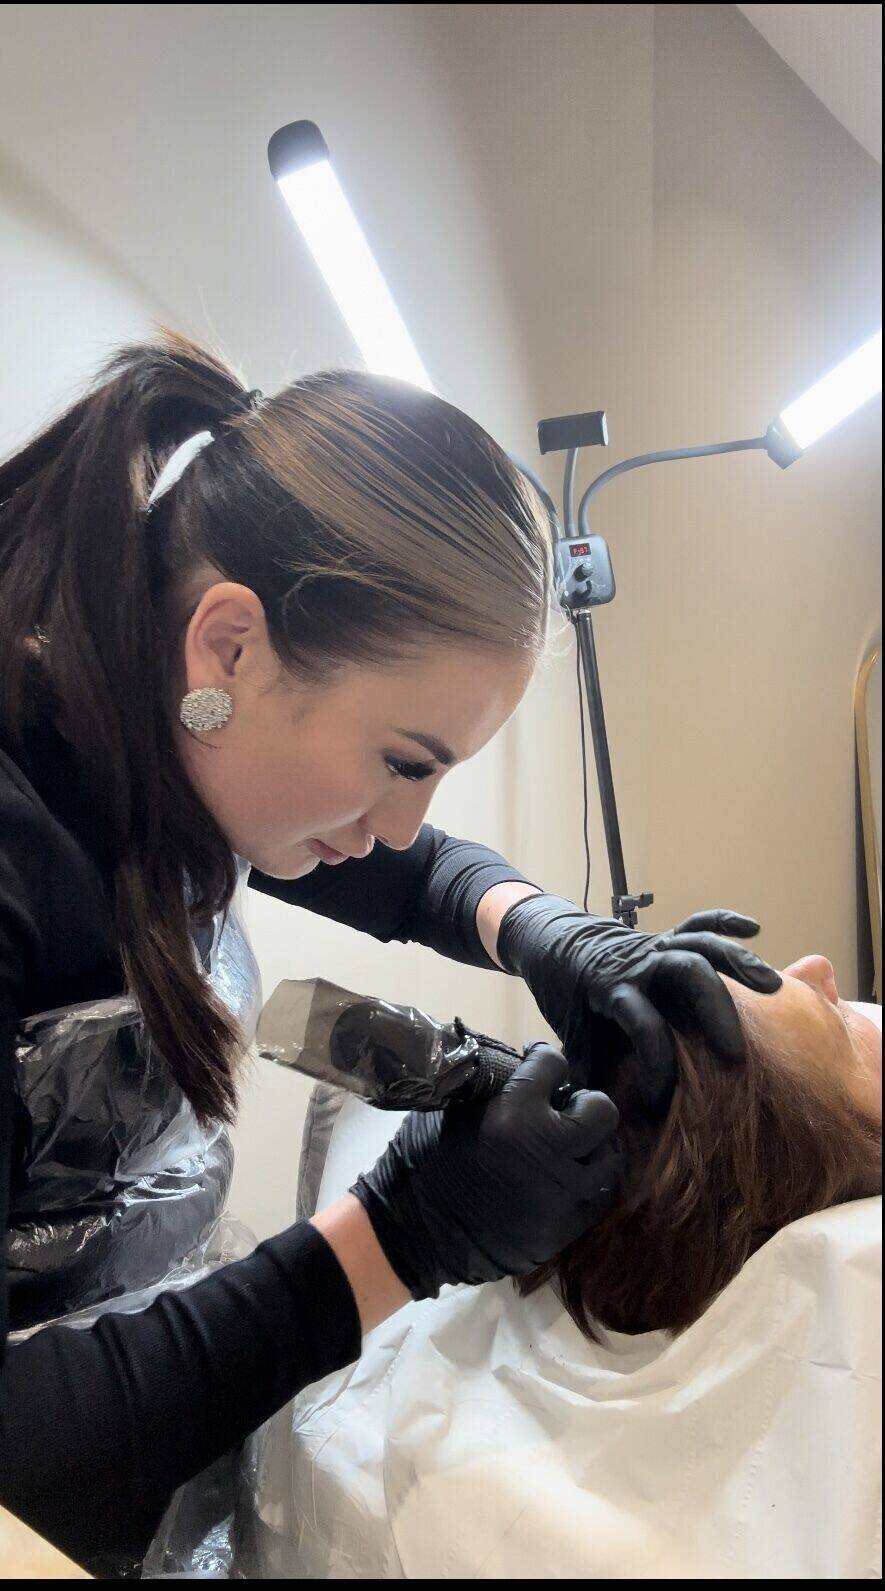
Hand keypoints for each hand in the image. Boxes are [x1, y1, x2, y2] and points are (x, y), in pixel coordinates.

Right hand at [350, 1042, 622, 1299]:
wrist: (416, 1233)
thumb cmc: (425, 1164)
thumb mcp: (454, 1110)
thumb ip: (494, 1089)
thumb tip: (518, 1070)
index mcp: (517, 1112)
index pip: (555, 1064)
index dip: (546, 1059)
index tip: (539, 1064)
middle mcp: (550, 1147)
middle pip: (601, 1110)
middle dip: (586, 1104)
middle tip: (565, 1109)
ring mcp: (563, 1192)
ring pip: (608, 1159)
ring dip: (591, 1149)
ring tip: (570, 1150)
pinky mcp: (566, 1228)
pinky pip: (596, 1200)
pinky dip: (585, 1187)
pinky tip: (565, 1182)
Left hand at [497, 898, 780, 1116]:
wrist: (546, 941)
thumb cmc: (562, 996)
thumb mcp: (568, 1035)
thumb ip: (585, 1070)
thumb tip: (596, 1118)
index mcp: (610, 988)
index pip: (643, 1023)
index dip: (655, 1066)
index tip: (658, 1102)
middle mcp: (639, 963)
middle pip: (687, 973)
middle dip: (716, 1011)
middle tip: (735, 1054)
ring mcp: (654, 946)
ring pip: (702, 945)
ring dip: (739, 962)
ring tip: (773, 987)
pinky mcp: (663, 937)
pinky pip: (697, 923)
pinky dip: (725, 921)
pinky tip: (755, 929)